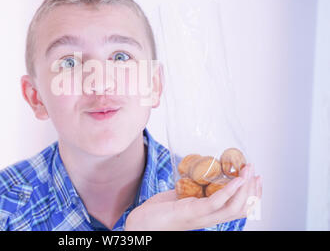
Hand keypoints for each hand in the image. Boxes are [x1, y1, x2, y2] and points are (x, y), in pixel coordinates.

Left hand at [124, 164, 261, 230]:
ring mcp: (201, 217)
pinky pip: (216, 203)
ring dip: (245, 188)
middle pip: (241, 209)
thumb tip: (198, 174)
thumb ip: (191, 189)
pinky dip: (229, 191)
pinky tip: (236, 180)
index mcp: (207, 214)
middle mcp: (208, 218)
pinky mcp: (192, 212)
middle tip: (254, 171)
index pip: (237, 208)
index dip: (251, 195)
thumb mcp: (180, 197)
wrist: (141, 224)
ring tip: (248, 171)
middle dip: (252, 190)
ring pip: (234, 207)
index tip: (256, 179)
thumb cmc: (158, 212)